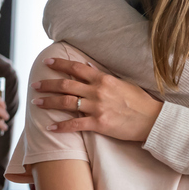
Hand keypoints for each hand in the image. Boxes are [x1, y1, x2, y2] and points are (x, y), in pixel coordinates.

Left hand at [31, 58, 162, 141]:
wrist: (152, 120)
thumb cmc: (140, 102)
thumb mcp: (123, 83)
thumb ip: (104, 77)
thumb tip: (88, 69)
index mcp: (104, 79)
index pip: (76, 68)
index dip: (60, 64)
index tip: (48, 62)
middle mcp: (98, 91)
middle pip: (66, 85)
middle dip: (48, 84)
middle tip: (35, 85)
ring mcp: (97, 108)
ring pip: (66, 103)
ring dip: (49, 102)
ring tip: (37, 102)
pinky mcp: (99, 124)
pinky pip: (75, 124)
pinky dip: (61, 125)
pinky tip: (50, 126)